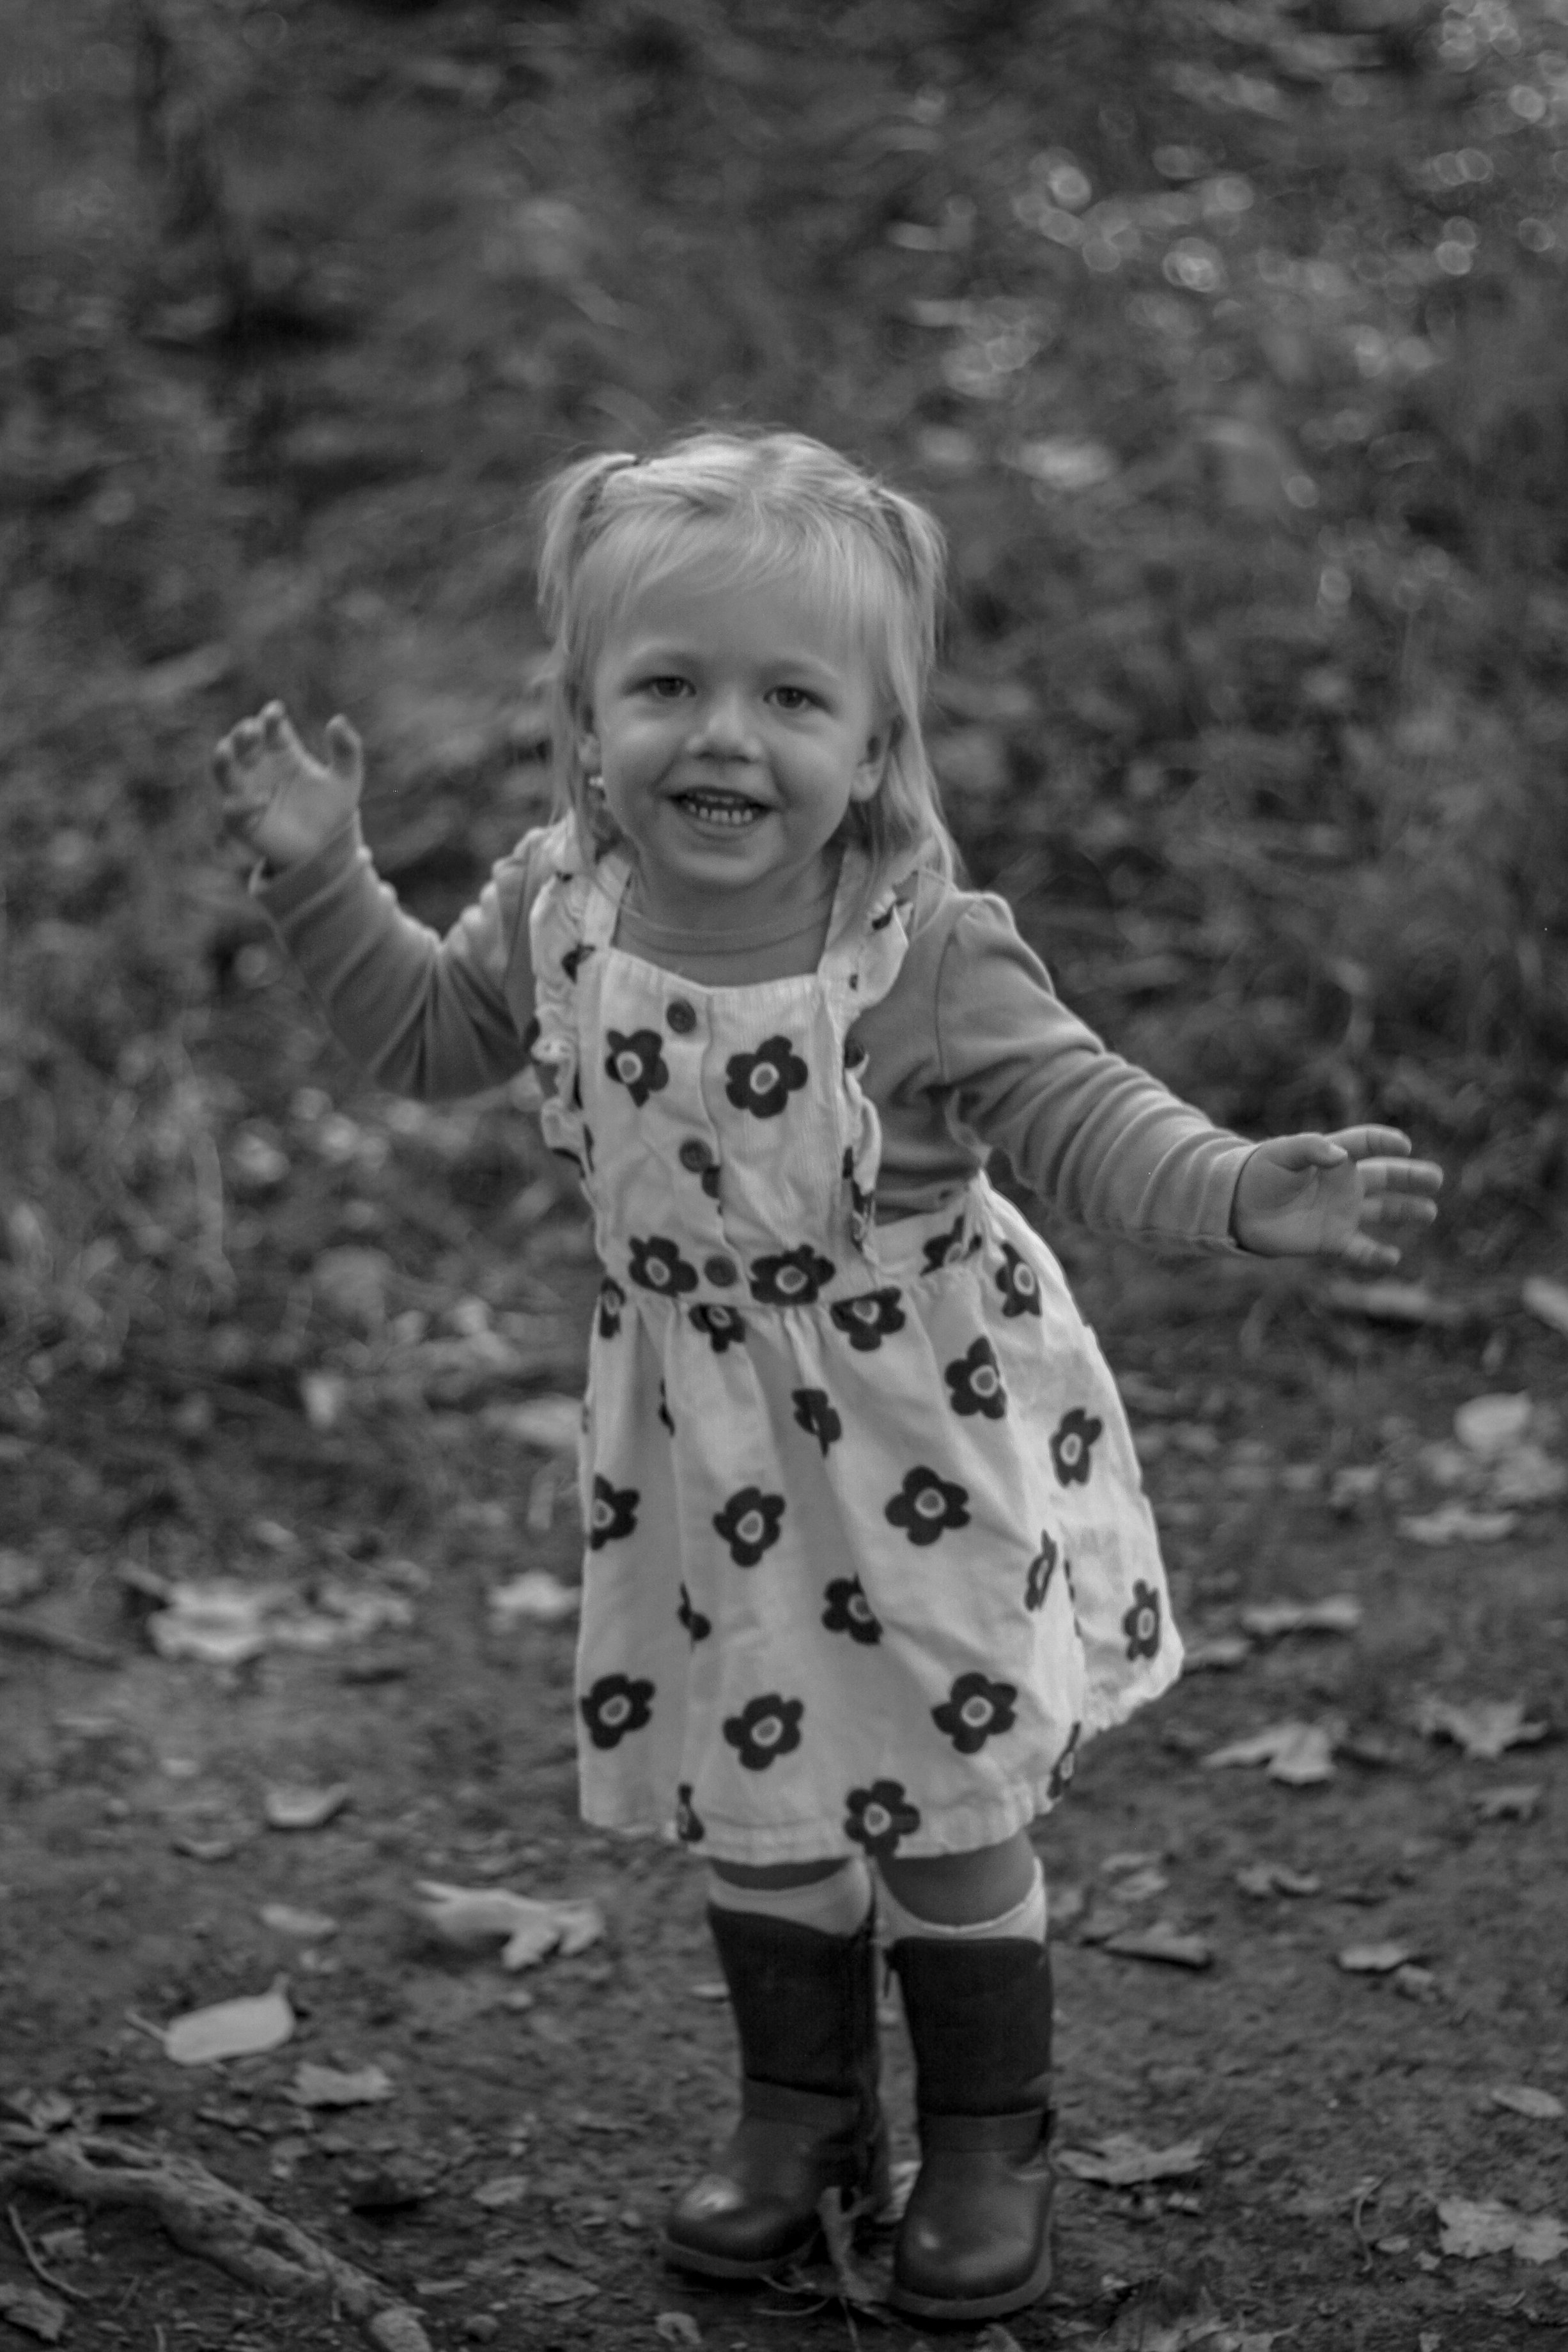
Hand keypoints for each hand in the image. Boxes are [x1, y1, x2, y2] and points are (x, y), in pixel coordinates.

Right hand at [212, 701, 362, 869]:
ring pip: (223, 770)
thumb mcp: (347, 779)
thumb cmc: (331, 808)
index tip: (276, 713)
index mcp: (282, 750)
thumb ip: (347, 750)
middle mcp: (259, 767)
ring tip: (226, 750)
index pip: (270, 726)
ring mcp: (247, 793)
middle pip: (241, 742)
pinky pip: (232, 811)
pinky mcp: (243, 822)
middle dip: (242, 733)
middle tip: (252, 730)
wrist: (327, 847)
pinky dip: (241, 805)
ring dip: (222, 759)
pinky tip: (261, 802)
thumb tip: (338, 720)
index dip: (270, 717)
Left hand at [1231, 1126, 1442, 1269]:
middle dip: (1411, 1177)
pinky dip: (1377, 1255)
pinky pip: (1361, 1249)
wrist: (1237, 1208)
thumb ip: (1310, 1149)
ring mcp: (1341, 1212)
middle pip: (1385, 1176)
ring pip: (1383, 1211)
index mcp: (1333, 1156)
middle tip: (1436, 1178)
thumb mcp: (1280, 1154)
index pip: (1366, 1144)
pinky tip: (1394, 1257)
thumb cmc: (1259, 1174)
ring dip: (1406, 1211)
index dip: (1386, 1142)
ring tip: (1430, 1212)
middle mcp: (1344, 1183)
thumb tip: (1340, 1156)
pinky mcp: (1333, 1239)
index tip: (1404, 1145)